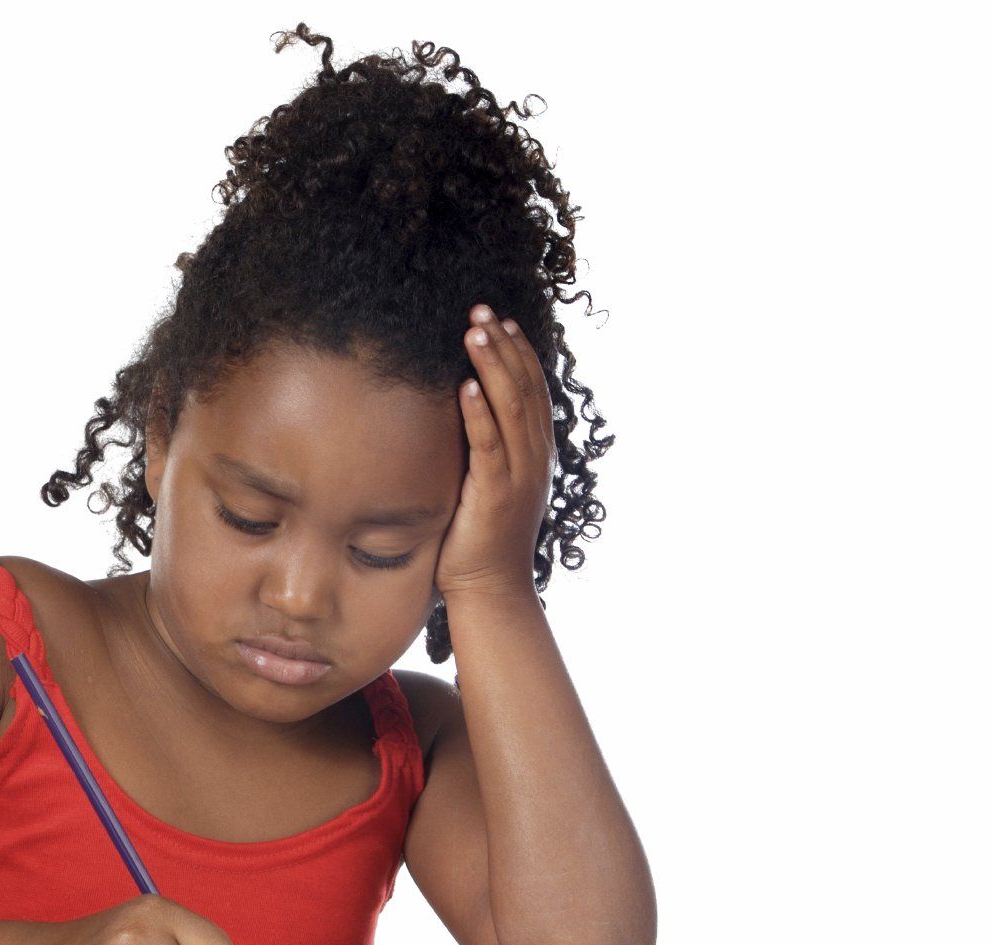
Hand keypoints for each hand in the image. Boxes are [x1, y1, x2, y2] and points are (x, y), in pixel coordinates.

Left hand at [435, 304, 557, 600]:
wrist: (490, 590)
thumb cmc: (478, 539)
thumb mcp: (486, 484)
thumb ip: (481, 449)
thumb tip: (455, 414)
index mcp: (536, 453)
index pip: (531, 389)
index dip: (518, 351)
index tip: (500, 319)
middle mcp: (535, 458)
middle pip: (524, 387)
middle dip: (503, 344)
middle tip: (481, 308)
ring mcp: (520, 475)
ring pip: (510, 407)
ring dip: (493, 364)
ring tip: (474, 329)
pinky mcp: (497, 493)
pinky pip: (489, 445)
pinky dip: (480, 412)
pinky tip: (467, 383)